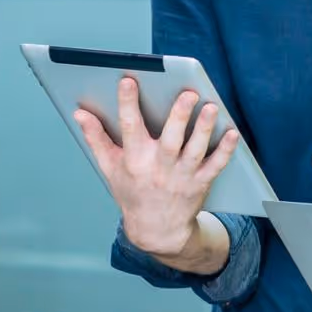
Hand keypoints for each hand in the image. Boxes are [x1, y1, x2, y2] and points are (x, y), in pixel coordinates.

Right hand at [75, 77, 238, 259]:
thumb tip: (79, 113)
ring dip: (204, 128)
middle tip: (188, 93)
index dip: (127, 104)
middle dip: (179, 116)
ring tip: (211, 106)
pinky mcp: (200, 183)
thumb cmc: (132, 192)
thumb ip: (96, 138)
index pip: (129, 128)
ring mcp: (182, 176)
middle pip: (170, 139)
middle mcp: (159, 167)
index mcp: (134, 160)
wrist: (156, 230)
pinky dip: (225, 150)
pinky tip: (232, 132)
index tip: (127, 81)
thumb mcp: (110, 167)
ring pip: (195, 150)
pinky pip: (215, 165)